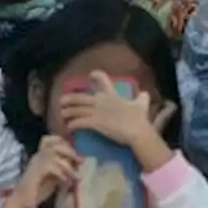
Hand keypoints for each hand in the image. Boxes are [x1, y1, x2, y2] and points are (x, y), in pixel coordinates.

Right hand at [10, 135, 81, 207]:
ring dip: (68, 165)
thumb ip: (62, 169)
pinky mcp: (36, 172)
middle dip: (69, 151)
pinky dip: (61, 173)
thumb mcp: (54, 177)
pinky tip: (65, 182)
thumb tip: (76, 164)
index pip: (48, 140)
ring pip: (54, 155)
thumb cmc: (38, 190)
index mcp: (40, 156)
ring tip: (74, 177)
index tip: (74, 152)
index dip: (62, 142)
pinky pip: (51, 167)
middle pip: (54, 144)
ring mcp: (35, 163)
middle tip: (79, 161)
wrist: (22, 200)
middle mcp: (37, 157)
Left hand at [59, 71, 173, 145]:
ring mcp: (97, 112)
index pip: (102, 79)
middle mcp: (101, 101)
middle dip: (69, 99)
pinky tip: (69, 127)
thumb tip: (146, 94)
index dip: (95, 76)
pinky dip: (72, 125)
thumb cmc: (139, 118)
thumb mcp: (142, 105)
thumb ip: (142, 98)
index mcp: (112, 95)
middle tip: (62, 101)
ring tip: (62, 115)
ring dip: (67, 112)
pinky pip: (79, 122)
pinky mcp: (95, 123)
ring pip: (76, 110)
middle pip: (80, 97)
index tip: (90, 75)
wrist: (137, 131)